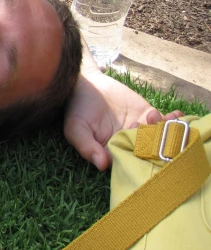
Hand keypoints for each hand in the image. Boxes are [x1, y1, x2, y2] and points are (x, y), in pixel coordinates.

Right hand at [63, 70, 183, 170]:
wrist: (88, 83)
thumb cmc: (77, 108)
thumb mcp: (75, 128)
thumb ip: (86, 146)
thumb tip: (102, 165)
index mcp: (112, 153)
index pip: (130, 163)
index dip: (137, 155)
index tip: (136, 142)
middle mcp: (129, 145)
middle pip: (150, 153)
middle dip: (155, 143)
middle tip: (147, 127)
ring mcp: (140, 131)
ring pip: (160, 138)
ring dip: (165, 130)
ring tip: (153, 116)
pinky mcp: (148, 116)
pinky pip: (165, 123)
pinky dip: (173, 121)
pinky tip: (174, 115)